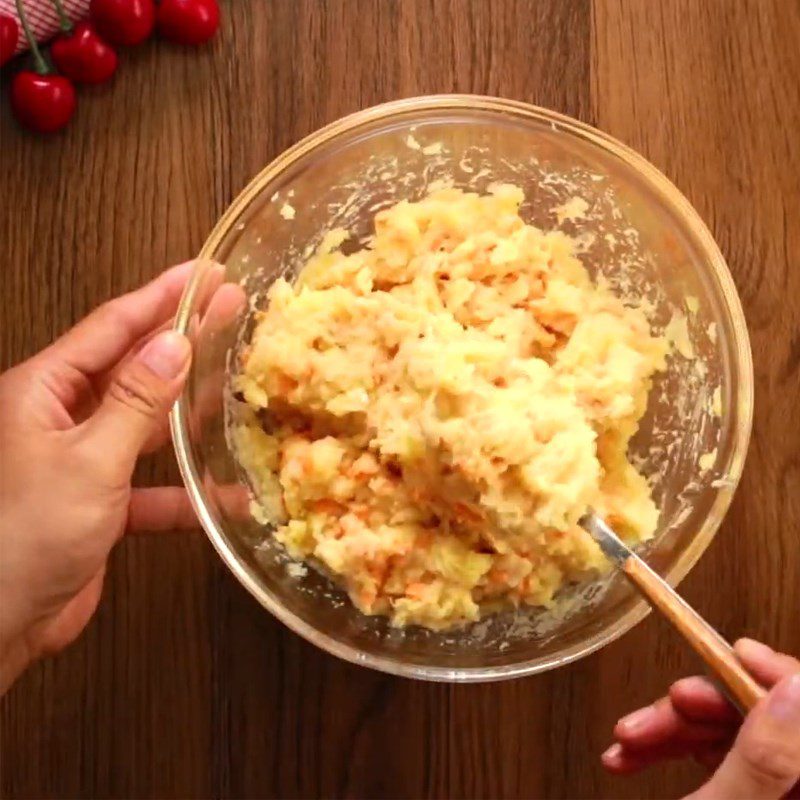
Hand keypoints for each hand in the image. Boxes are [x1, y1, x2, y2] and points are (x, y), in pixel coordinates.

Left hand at [0, 263, 198, 693]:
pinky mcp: (99, 503)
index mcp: (43, 392)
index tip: (203, 273)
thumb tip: (173, 343)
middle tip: (230, 311)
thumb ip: (134, 402)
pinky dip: (182, 493)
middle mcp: (61, 418)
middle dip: (182, 342)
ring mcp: (82, 460)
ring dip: (187, 414)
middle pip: (132, 368)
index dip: (160, 296)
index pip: (111, 327)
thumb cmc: (24, 534)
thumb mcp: (88, 460)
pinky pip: (149, 486)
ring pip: (144, 424)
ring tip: (234, 384)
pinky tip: (221, 497)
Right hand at [603, 639, 799, 798]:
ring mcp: (769, 790)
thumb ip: (762, 758)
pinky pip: (712, 758)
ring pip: (728, 736)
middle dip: (699, 710)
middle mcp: (794, 786)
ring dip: (671, 730)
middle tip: (660, 708)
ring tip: (625, 739)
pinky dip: (670, 751)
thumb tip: (793, 687)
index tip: (737, 650)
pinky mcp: (742, 793)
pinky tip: (632, 754)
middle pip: (760, 719)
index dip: (775, 674)